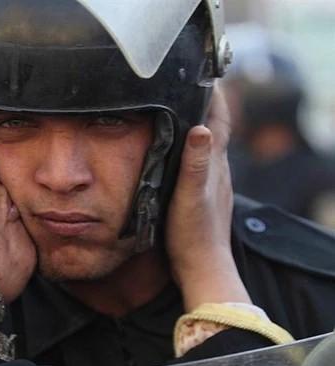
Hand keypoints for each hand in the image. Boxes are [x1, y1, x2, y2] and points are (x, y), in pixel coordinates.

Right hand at [166, 86, 251, 310]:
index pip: (220, 119)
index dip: (213, 95)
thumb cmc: (193, 234)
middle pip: (213, 127)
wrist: (200, 267)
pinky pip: (195, 162)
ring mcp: (209, 183)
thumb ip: (196, 164)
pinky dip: (187, 148)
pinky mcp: (200, 194)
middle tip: (180, 85)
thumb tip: (202, 128)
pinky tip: (172, 153)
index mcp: (215, 165)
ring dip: (193, 125)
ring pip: (204, 145)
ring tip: (172, 110)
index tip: (201, 72)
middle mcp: (216, 170)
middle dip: (201, 104)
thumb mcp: (190, 197)